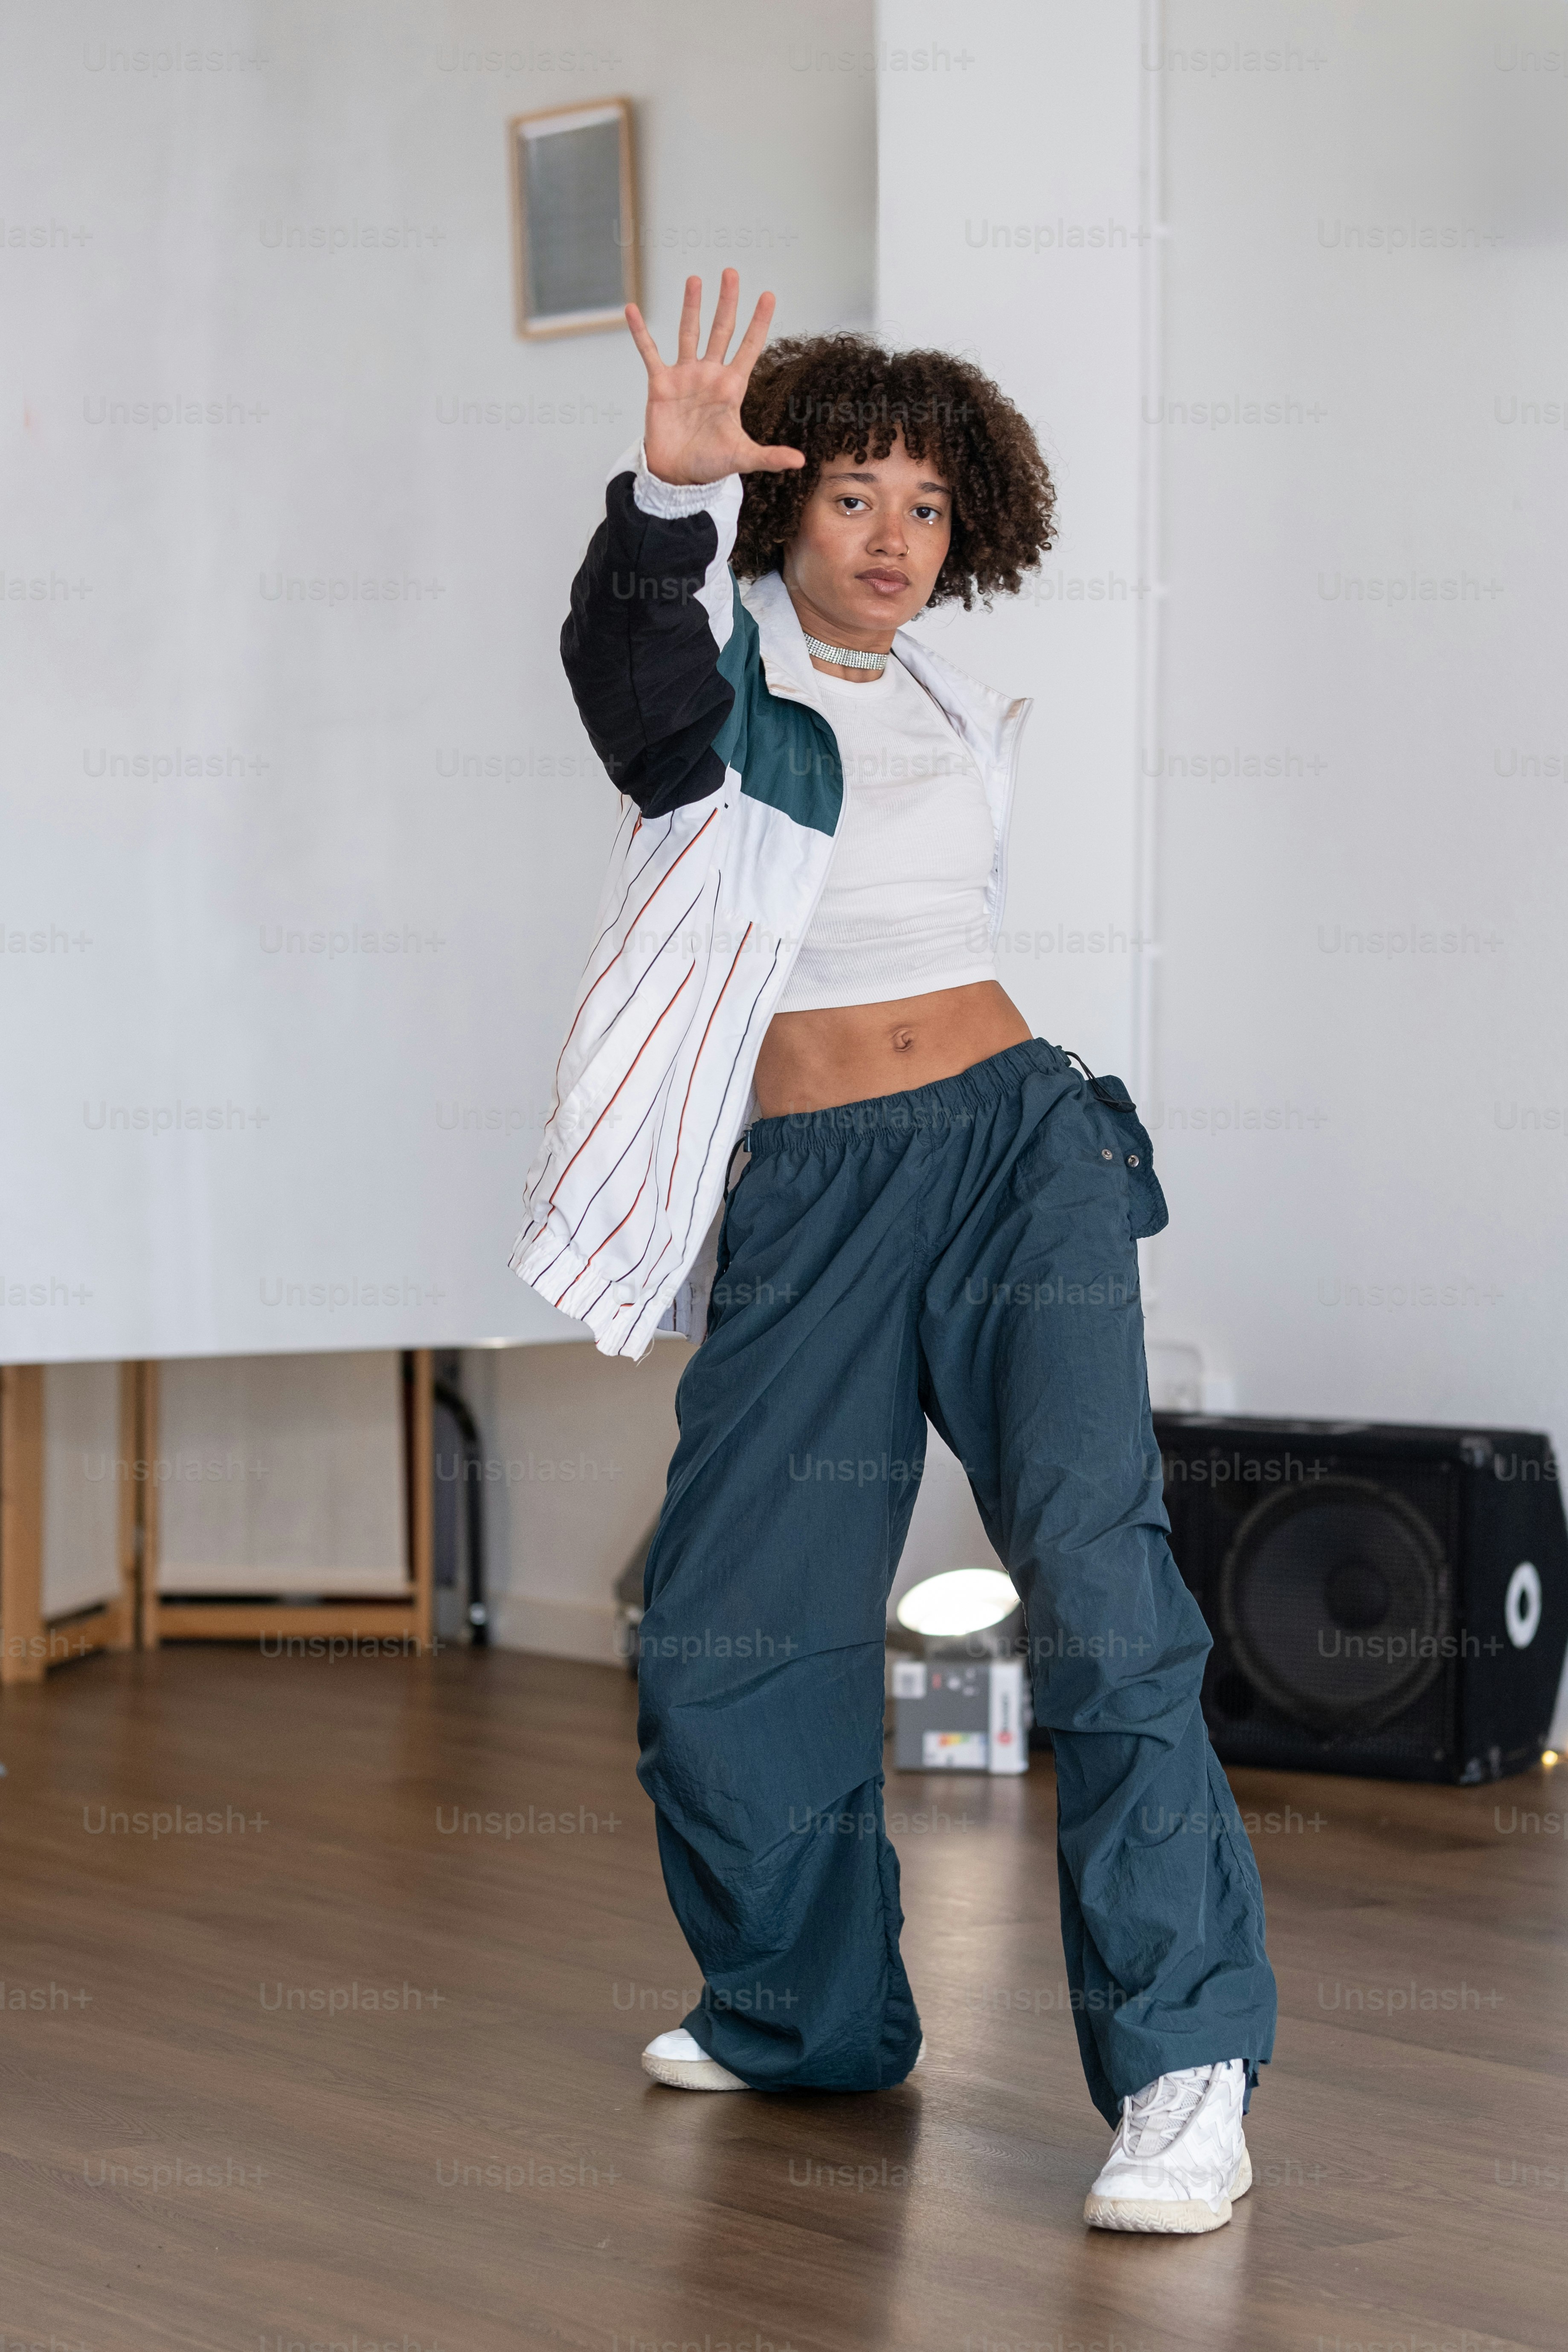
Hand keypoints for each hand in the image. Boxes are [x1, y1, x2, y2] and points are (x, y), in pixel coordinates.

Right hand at [625, 269, 805, 486]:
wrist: (677, 475)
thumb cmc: (710, 465)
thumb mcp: (743, 458)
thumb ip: (770, 456)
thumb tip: (800, 462)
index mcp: (731, 387)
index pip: (749, 347)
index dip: (759, 322)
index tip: (768, 295)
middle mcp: (709, 375)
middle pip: (721, 330)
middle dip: (727, 302)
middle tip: (731, 273)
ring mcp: (685, 376)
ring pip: (689, 332)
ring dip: (692, 306)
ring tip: (696, 279)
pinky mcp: (660, 383)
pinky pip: (649, 351)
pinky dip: (640, 332)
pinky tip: (632, 310)